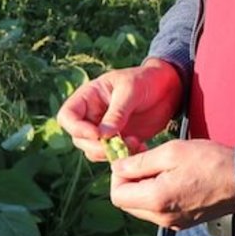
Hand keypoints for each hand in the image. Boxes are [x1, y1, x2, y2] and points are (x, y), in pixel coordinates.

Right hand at [56, 59, 182, 161]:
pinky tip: (142, 147)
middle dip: (96, 146)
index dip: (76, 128)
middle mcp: (92, 115)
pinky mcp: (120, 140)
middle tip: (119, 145)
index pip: (67, 116)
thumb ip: (116, 112)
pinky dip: (125, 156)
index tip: (97, 134)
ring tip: (135, 143)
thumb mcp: (130, 90)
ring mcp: (105, 129)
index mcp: (88, 97)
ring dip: (111, 153)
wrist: (167, 87)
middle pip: (79, 138)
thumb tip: (102, 135)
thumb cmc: (145, 79)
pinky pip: (114, 154)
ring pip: (94, 150)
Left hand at [109, 139, 234, 229]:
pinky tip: (170, 176)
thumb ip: (140, 162)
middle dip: (129, 179)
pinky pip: (159, 210)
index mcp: (156, 200)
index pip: (117, 195)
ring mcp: (173, 223)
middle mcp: (161, 218)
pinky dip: (156, 193)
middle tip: (141, 155)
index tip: (129, 154)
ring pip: (142, 207)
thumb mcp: (172, 152)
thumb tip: (117, 167)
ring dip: (142, 186)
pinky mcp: (183, 222)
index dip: (117, 174)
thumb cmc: (210, 162)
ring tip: (158, 164)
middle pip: (128, 203)